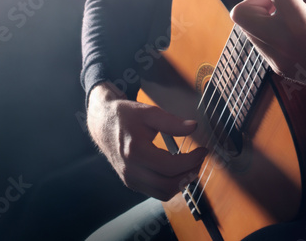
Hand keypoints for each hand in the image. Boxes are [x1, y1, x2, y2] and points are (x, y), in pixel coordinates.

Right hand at [86, 82, 207, 200]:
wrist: (102, 122)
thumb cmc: (124, 115)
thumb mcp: (148, 112)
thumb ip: (171, 122)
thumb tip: (193, 127)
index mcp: (135, 151)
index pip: (170, 166)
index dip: (191, 161)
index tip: (203, 151)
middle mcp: (131, 169)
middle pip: (168, 184)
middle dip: (189, 174)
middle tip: (199, 160)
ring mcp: (129, 178)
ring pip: (163, 193)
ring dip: (181, 183)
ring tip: (190, 166)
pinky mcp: (130, 182)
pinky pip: (155, 191)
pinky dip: (170, 185)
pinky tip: (176, 170)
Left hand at [230, 0, 305, 111]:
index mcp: (304, 28)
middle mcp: (283, 45)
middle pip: (241, 13)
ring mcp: (277, 59)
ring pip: (246, 28)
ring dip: (260, 12)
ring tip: (288, 8)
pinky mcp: (277, 67)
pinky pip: (258, 40)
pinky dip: (266, 26)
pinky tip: (290, 25)